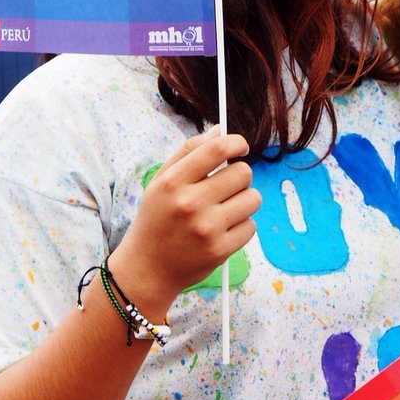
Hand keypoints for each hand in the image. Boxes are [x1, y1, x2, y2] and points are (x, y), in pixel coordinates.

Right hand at [110, 129, 260, 315]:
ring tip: (224, 208)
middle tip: (226, 185)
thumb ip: (189, 152)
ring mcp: (207, 229)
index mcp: (173, 182)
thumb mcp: (161, 182)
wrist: (147, 269)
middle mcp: (190, 204)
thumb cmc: (157, 219)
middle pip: (243, 173)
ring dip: (243, 200)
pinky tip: (222, 230)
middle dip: (239, 175)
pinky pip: (251, 225)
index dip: (236, 143)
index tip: (240, 147)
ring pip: (252, 198)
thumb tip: (220, 130)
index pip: (217, 149)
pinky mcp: (220, 250)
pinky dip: (241, 225)